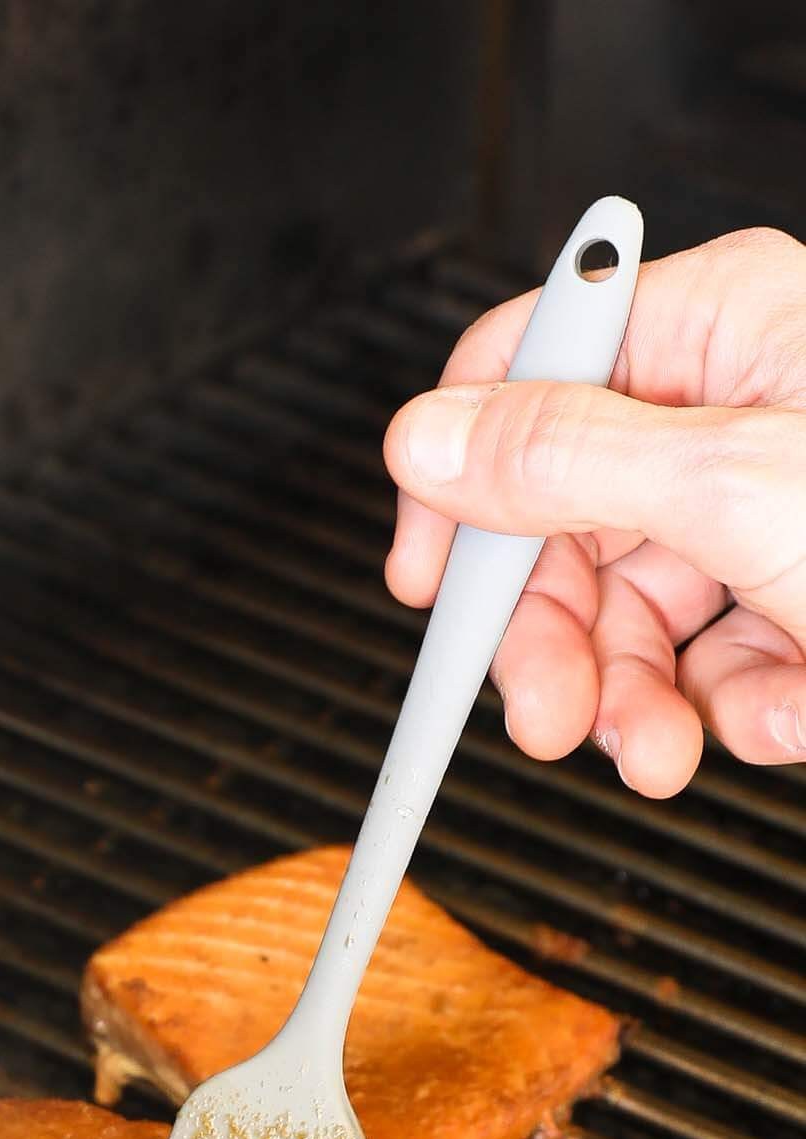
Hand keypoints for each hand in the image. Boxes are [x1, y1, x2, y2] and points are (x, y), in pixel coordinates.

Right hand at [384, 227, 805, 796]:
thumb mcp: (736, 486)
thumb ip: (562, 461)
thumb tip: (430, 439)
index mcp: (720, 331)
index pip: (530, 375)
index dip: (459, 481)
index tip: (425, 584)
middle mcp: (738, 412)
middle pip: (569, 523)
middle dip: (556, 638)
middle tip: (544, 716)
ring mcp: (772, 512)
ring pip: (636, 612)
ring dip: (634, 700)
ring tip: (660, 752)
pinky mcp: (804, 603)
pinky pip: (714, 662)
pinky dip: (731, 711)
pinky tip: (774, 719)